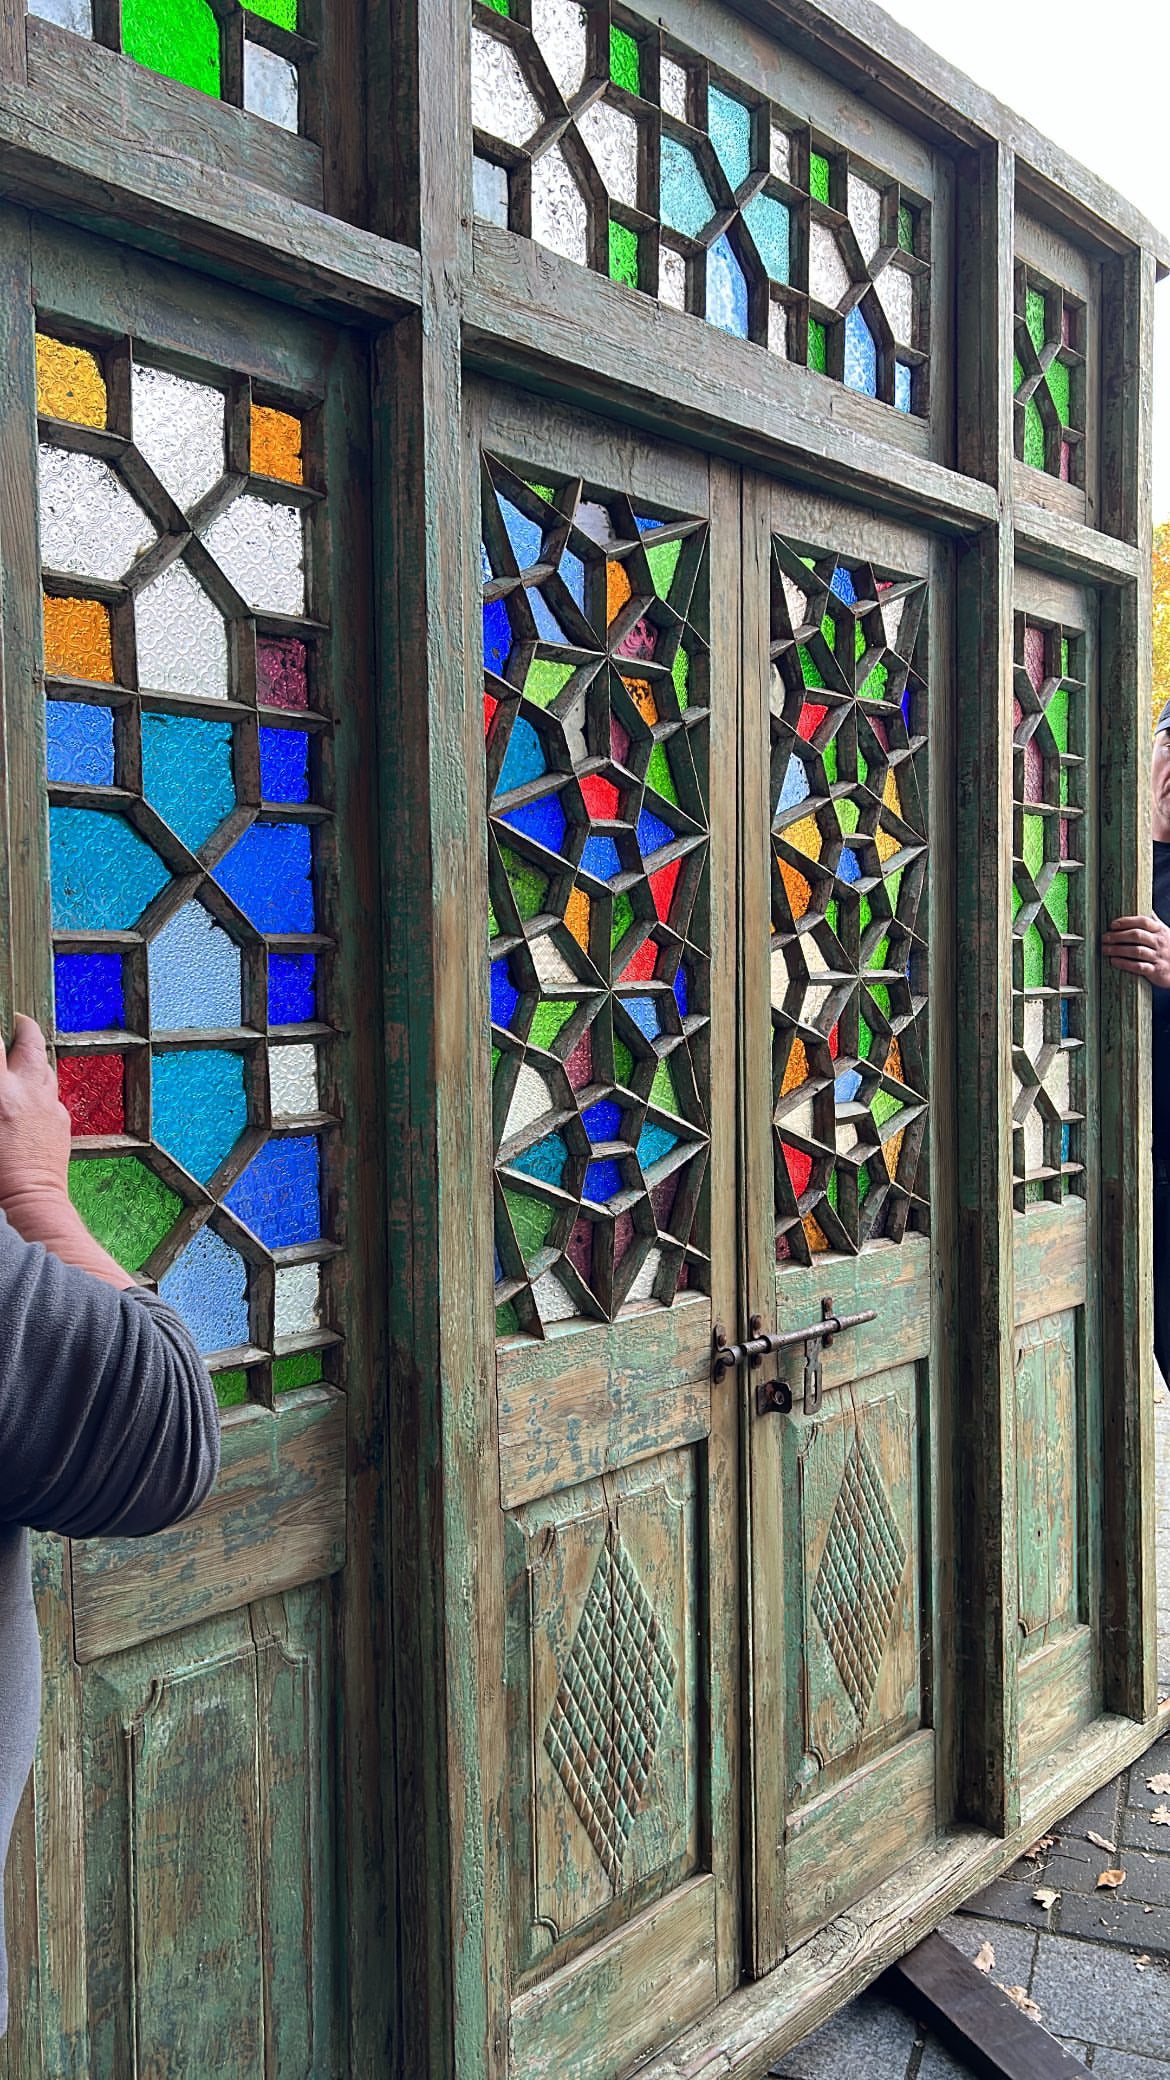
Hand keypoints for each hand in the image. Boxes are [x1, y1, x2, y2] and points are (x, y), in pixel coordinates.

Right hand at [0, 1015, 71, 1233]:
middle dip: (20, 1026)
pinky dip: (40, 1086)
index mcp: (0, 1094)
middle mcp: (28, 1091)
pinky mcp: (62, 1121)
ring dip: (32, 1055)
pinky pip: (52, 1092)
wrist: (30, 1203)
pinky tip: (29, 1095)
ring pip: (45, 1064)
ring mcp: (50, 1104)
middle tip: (13, 1021)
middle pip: (29, 1040)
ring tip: (20, 1054)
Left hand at [1102, 914, 1169, 987]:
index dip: (1127, 921)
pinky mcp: (1156, 971)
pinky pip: (1138, 967)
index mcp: (1160, 930)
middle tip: (1104, 938)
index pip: (1143, 922)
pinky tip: (1114, 961)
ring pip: (1136, 951)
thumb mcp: (1164, 932)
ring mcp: (1158, 957)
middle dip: (1118, 936)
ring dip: (1118, 950)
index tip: (1112, 924)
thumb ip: (1152, 921)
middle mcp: (1160, 942)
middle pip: (1136, 935)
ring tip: (1105, 949)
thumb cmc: (1168, 948)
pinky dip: (1125, 964)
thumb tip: (1141, 903)